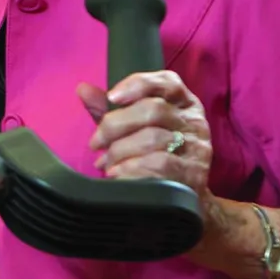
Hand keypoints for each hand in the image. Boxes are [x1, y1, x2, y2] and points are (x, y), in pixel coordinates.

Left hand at [78, 70, 210, 198]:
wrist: (185, 197)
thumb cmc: (156, 155)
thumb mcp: (134, 128)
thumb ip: (111, 109)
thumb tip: (83, 89)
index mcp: (182, 102)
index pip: (167, 81)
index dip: (138, 84)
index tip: (111, 96)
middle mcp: (193, 121)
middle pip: (153, 110)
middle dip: (115, 125)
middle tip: (95, 143)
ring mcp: (196, 147)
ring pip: (152, 138)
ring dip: (120, 150)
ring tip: (105, 163)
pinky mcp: (192, 172)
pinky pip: (159, 164)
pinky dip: (131, 168)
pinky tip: (117, 174)